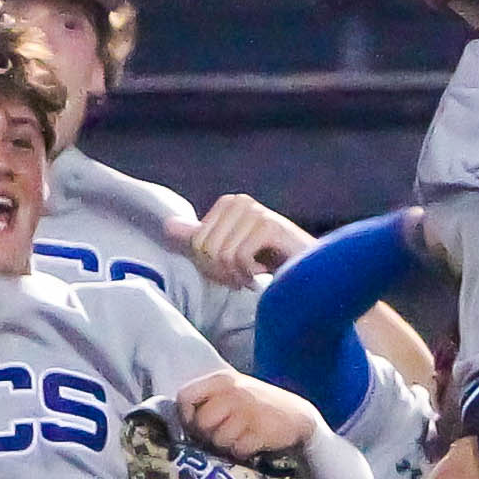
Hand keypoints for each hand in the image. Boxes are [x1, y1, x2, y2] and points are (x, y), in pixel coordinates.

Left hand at [171, 368, 326, 461]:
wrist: (297, 415)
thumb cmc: (258, 405)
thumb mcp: (234, 391)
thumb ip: (210, 398)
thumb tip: (186, 422)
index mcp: (222, 380)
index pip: (185, 396)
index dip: (186, 415)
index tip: (196, 424)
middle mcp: (233, 392)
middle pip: (201, 422)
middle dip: (208, 435)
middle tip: (223, 434)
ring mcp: (247, 411)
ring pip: (219, 439)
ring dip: (227, 445)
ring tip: (240, 437)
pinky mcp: (260, 430)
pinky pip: (238, 449)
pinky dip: (243, 452)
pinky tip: (252, 444)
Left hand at [174, 193, 316, 291]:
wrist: (311, 273)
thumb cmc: (271, 264)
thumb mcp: (229, 252)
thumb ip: (200, 239)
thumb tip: (167, 226)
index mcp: (227, 204)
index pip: (196, 244)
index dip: (211, 268)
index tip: (234, 272)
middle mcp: (240, 201)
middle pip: (205, 248)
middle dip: (224, 272)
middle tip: (245, 276)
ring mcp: (255, 211)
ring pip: (221, 255)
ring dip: (238, 275)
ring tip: (256, 275)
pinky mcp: (268, 225)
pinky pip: (239, 257)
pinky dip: (250, 274)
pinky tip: (266, 273)